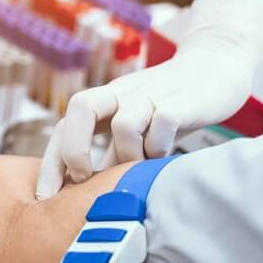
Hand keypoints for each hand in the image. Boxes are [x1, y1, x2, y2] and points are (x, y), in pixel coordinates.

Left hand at [36, 0, 262, 197]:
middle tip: (84, 180)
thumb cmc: (170, 106)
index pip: (63, 125)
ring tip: (141, 168)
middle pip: (80, 108)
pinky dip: (161, 146)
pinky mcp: (180, 100)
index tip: (45, 198)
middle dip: (74, 150)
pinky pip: (162, 124)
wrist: (216, 65)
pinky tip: (166, 156)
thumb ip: (111, 154)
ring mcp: (151, 95)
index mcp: (104, 102)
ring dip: (128, 155)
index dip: (50, 162)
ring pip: (124, 124)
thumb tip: (83, 196)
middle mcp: (121, 94)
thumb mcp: (135, 129)